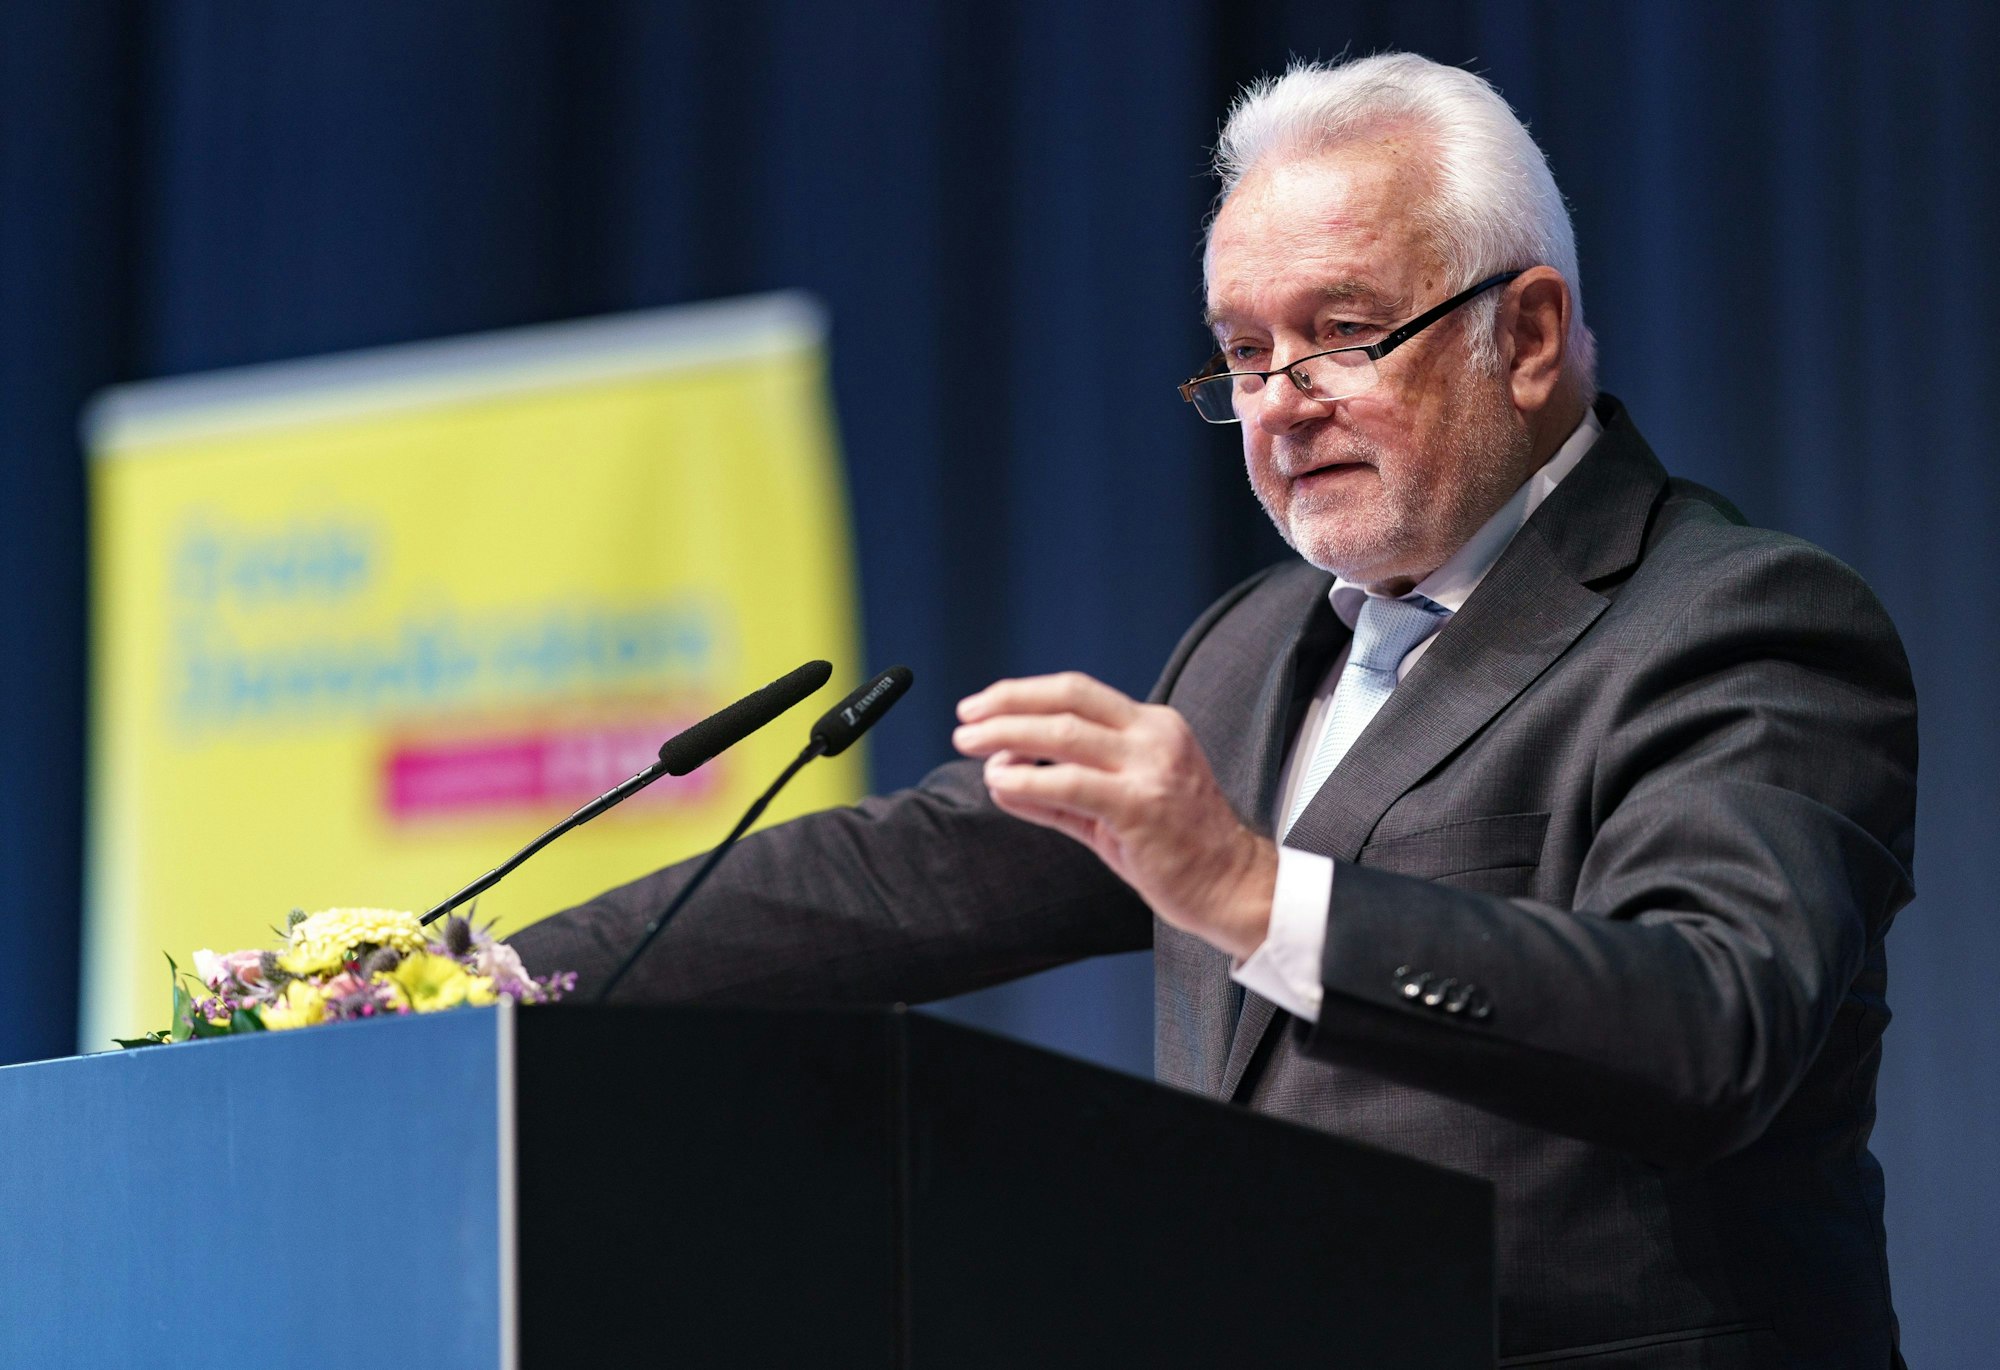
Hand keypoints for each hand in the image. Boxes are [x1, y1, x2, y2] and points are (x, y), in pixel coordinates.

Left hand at [952, 672, 1276, 959]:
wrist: (1230, 885)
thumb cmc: (1174, 846)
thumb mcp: (1117, 803)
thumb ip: (1058, 790)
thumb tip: (999, 774)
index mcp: (1151, 725)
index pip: (1076, 690)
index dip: (1022, 692)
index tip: (983, 705)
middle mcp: (1153, 736)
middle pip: (1066, 698)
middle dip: (1007, 704)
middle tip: (965, 720)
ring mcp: (1150, 769)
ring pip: (1063, 733)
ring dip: (1006, 735)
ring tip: (970, 745)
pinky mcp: (1141, 806)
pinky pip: (1071, 783)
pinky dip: (1028, 779)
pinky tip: (1000, 782)